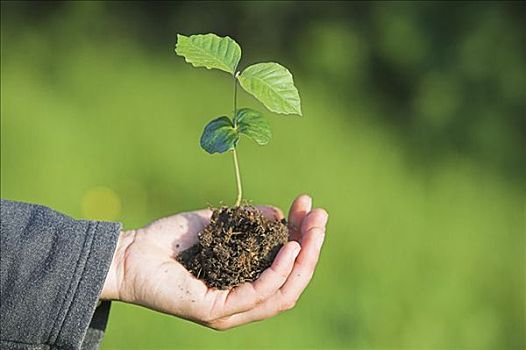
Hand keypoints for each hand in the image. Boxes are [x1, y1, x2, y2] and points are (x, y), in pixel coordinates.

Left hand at [101, 194, 327, 329]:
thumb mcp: (222, 225)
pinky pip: (257, 295)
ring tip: (311, 230)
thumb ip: (251, 222)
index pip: (285, 268)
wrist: (130, 252)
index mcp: (245, 283)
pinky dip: (278, 271)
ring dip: (303, 259)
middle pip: (292, 283)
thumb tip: (281, 214)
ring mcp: (229, 310)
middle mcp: (241, 301)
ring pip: (283, 293)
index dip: (303, 239)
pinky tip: (289, 246)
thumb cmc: (173, 240)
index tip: (309, 208)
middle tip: (320, 216)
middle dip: (311, 248)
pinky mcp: (215, 311)